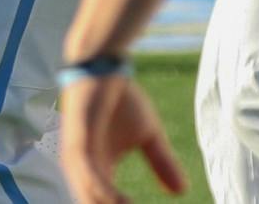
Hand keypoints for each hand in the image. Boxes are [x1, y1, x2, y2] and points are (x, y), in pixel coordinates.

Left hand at [60, 74, 187, 203]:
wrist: (106, 67)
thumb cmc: (121, 100)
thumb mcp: (149, 136)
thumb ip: (161, 164)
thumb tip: (182, 191)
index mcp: (98, 172)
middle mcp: (84, 171)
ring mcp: (78, 159)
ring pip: (88, 196)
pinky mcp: (76, 142)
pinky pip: (85, 173)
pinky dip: (99, 190)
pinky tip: (116, 203)